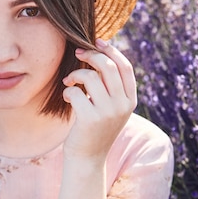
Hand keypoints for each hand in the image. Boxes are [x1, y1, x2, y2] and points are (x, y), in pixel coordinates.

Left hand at [62, 38, 136, 159]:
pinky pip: (76, 91)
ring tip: (69, 82)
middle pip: (108, 66)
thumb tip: (100, 51)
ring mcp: (108, 112)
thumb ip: (111, 85)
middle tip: (77, 54)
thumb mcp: (110, 106)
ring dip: (75, 74)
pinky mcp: (90, 119)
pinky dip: (68, 90)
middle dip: (90, 55)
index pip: (125, 67)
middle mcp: (123, 105)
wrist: (88, 157)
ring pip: (90, 76)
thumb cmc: (95, 127)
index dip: (111, 50)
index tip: (96, 40)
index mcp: (130, 100)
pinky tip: (67, 97)